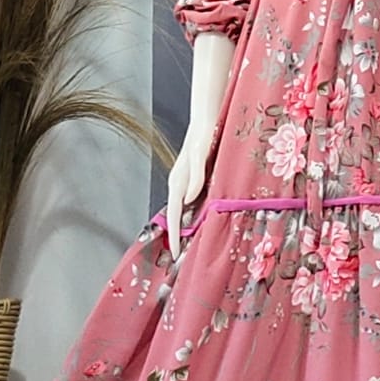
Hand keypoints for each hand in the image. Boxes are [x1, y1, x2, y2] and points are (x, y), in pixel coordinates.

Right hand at [165, 125, 212, 259]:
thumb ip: (196, 177)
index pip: (173, 216)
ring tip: (190, 248)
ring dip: (184, 229)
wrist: (207, 120)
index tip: (177, 256)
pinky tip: (201, 225)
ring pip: (182, 212)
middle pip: (175, 217)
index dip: (175, 237)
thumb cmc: (204, 136)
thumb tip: (189, 200)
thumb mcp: (200, 156)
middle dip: (177, 238)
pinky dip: (192, 217)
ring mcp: (185, 183)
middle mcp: (179, 185)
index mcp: (178, 183)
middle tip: (182, 261)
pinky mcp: (194, 180)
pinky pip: (191, 204)